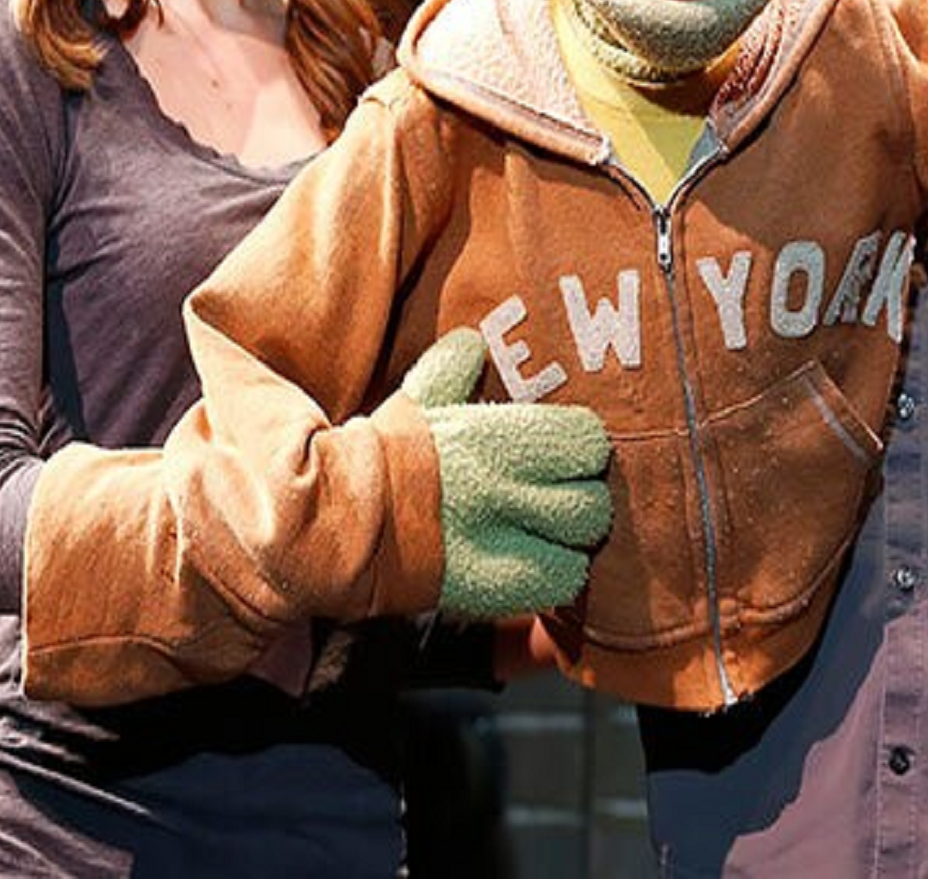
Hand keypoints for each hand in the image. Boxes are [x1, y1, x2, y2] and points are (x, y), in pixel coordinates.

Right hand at [399, 328, 613, 620]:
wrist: (334, 522)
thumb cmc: (375, 458)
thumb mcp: (415, 401)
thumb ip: (451, 369)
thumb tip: (472, 342)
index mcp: (501, 436)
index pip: (588, 440)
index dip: (581, 450)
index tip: (566, 457)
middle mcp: (512, 485)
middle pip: (593, 497)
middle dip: (582, 498)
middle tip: (562, 500)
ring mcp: (506, 538)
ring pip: (584, 540)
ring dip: (573, 539)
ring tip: (552, 536)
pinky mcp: (496, 584)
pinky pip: (561, 582)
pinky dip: (558, 576)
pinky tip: (540, 567)